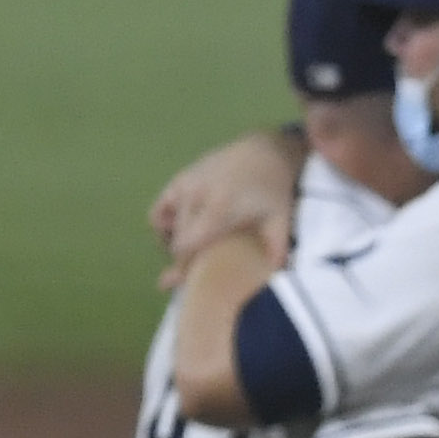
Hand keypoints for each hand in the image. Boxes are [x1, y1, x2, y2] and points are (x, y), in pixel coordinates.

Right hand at [152, 130, 300, 286]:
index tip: (191, 285)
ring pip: (165, 229)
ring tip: (191, 255)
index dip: (185, 269)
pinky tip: (179, 235)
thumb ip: (273, 251)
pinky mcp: (178, 180)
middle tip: (197, 276)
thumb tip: (271, 281)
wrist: (264, 152)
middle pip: (177, 242)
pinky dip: (164, 227)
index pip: (188, 248)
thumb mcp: (279, 222)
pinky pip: (159, 211)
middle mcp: (194, 196)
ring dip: (173, 246)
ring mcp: (183, 186)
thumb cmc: (273, 190)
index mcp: (218, 209)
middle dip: (183, 263)